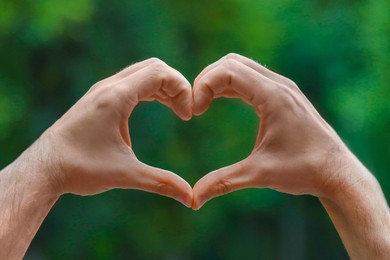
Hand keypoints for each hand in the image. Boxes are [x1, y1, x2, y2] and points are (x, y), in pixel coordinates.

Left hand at [38, 58, 192, 205]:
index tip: (188, 116)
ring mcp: (102, 90)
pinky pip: (132, 83)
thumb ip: (161, 183)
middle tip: (185, 111)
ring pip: (142, 72)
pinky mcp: (99, 98)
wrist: (45, 168)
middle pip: (154, 67)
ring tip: (177, 110)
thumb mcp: (126, 174)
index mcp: (116, 97)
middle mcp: (109, 87)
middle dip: (176, 85)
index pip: (160, 73)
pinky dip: (150, 90)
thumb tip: (190, 198)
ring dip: (164, 87)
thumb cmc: (81, 169)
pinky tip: (158, 106)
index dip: (182, 90)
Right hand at [192, 53, 363, 208]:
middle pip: (231, 62)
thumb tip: (194, 200)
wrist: (337, 172)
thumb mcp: (260, 174)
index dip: (204, 86)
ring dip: (217, 80)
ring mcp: (282, 88)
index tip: (194, 112)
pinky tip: (218, 101)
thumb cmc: (304, 171)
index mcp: (274, 97)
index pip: (228, 71)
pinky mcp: (282, 95)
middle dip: (207, 79)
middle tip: (195, 105)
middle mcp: (278, 85)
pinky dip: (230, 85)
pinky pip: (250, 78)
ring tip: (202, 104)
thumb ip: (224, 182)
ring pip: (240, 67)